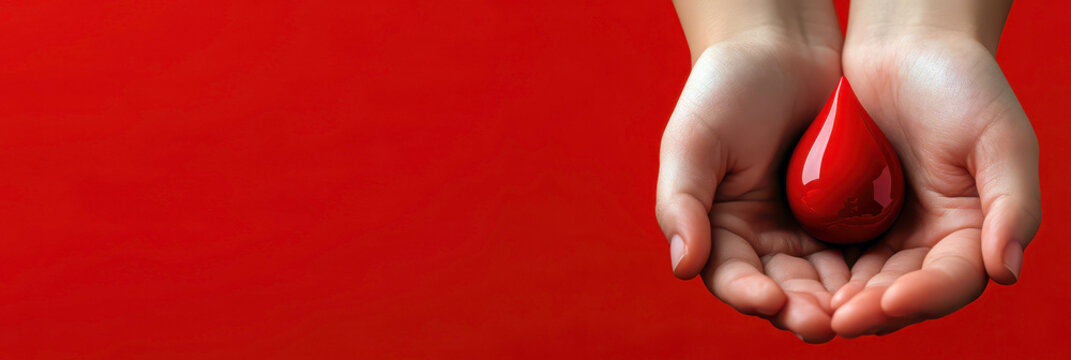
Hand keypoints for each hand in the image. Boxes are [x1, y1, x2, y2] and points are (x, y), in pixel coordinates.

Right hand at [656, 14, 845, 340]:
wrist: (781, 44)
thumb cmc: (724, 89)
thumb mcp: (691, 143)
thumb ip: (681, 205)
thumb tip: (682, 268)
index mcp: (718, 228)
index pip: (730, 276)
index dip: (748, 294)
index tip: (771, 301)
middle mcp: (762, 238)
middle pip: (780, 289)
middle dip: (800, 310)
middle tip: (823, 324)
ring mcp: (806, 228)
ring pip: (824, 281)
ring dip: (838, 302)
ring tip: (856, 315)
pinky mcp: (847, 214)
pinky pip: (860, 252)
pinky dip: (869, 272)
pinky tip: (885, 281)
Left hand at [829, 28, 1040, 335]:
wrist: (903, 46)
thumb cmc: (958, 83)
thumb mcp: (999, 137)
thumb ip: (1012, 204)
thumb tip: (1007, 270)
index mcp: (975, 229)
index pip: (953, 279)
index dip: (923, 297)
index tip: (888, 303)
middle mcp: (932, 239)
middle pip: (904, 291)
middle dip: (873, 310)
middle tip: (838, 320)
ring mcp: (888, 229)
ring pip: (866, 282)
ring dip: (843, 302)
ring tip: (815, 313)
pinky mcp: (849, 217)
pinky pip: (833, 255)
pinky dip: (820, 273)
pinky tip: (797, 283)